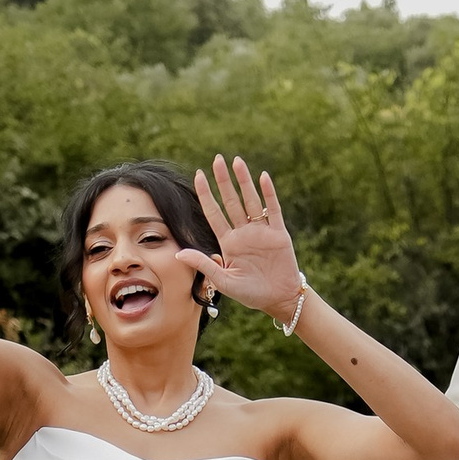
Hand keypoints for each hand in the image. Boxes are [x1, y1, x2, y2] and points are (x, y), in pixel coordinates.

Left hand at [183, 156, 301, 319]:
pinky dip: (268, 193)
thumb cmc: (251, 294)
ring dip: (244, 181)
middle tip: (216, 159)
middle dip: (223, 180)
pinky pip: (273, 209)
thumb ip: (204, 264)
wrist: (280, 300)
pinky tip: (262, 177)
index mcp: (228, 243)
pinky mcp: (279, 234)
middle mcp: (244, 233)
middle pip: (231, 201)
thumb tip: (178, 254)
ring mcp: (262, 231)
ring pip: (251, 200)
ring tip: (236, 161)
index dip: (206, 194)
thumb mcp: (223, 281)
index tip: (198, 175)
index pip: (214, 213)